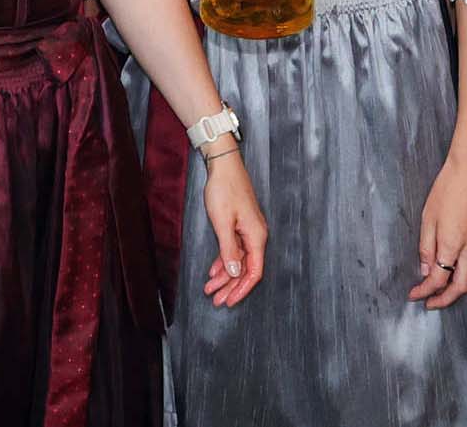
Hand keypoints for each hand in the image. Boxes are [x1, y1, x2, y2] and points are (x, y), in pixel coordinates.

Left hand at [198, 149, 267, 307]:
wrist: (224, 165)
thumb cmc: (224, 190)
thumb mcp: (223, 222)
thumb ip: (229, 249)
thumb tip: (234, 272)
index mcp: (256, 237)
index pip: (253, 272)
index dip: (241, 289)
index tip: (229, 301)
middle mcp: (256, 236)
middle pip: (245, 269)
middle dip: (230, 287)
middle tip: (216, 300)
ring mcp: (248, 231)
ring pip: (238, 261)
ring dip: (224, 276)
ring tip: (210, 289)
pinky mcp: (240, 226)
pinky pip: (234, 249)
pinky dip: (224, 260)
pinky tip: (213, 271)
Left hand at [408, 147, 466, 309]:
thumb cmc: (448, 187)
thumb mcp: (428, 216)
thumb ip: (426, 247)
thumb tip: (425, 269)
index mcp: (452, 244)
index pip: (438, 279)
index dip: (425, 291)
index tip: (415, 294)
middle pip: (460, 287)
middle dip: (444, 300)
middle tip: (430, 301)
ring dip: (459, 288)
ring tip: (444, 288)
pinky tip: (460, 268)